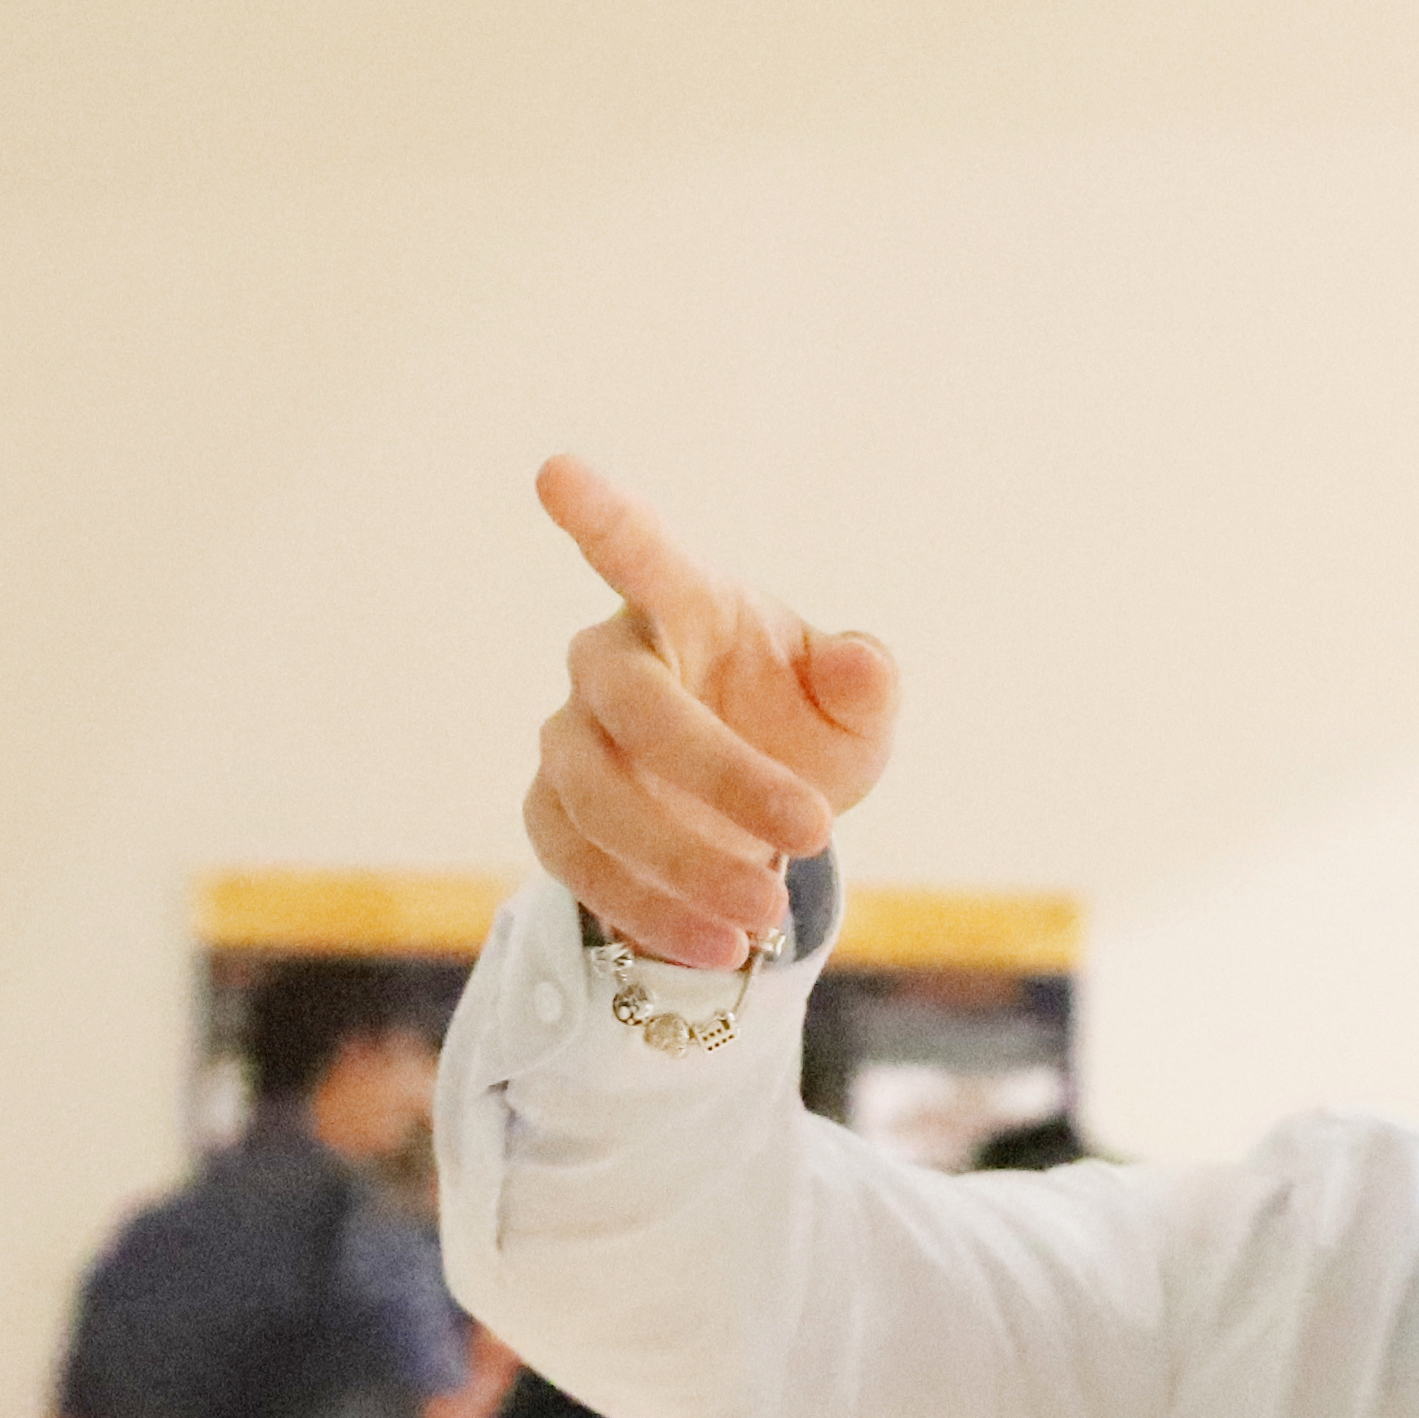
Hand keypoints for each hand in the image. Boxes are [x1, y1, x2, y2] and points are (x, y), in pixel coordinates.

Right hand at [525, 457, 901, 969]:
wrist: (757, 822)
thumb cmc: (803, 736)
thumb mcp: (856, 718)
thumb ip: (864, 686)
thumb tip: (865, 668)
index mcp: (688, 603)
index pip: (640, 550)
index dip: (601, 515)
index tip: (556, 472)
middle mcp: (613, 660)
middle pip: (635, 706)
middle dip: (722, 777)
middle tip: (814, 836)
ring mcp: (571, 737)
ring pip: (596, 794)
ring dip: (683, 862)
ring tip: (766, 916)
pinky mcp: (552, 811)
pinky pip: (576, 860)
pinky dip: (646, 909)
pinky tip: (714, 946)